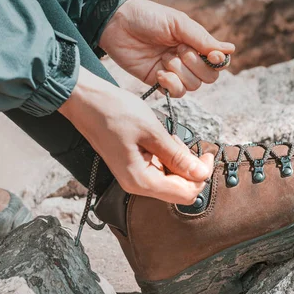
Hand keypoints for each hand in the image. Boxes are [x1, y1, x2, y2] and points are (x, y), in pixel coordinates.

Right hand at [59, 67, 214, 203]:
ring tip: (168, 137)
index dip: (201, 176)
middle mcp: (138, 185)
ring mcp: (135, 176)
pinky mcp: (134, 166)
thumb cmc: (114, 112)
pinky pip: (160, 169)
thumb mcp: (152, 132)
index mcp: (141, 181)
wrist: (85, 100)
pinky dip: (168, 156)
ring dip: (179, 160)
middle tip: (188, 142)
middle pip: (180, 190)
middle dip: (191, 169)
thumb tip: (202, 174)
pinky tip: (162, 138)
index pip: (186, 194)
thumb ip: (178, 156)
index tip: (207, 155)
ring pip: (171, 179)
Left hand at [99, 0, 234, 96]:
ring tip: (165, 59)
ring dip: (180, 73)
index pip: (217, 62)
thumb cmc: (148, 18)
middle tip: (179, 52)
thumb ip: (202, 39)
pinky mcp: (160, 82)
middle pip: (208, 77)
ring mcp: (175, 72)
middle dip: (196, 66)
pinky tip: (159, 73)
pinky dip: (171, 84)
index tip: (211, 55)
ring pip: (193, 86)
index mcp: (195, 43)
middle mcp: (188, 60)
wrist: (117, 25)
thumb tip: (230, 49)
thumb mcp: (177, 23)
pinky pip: (177, 93)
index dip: (217, 62)